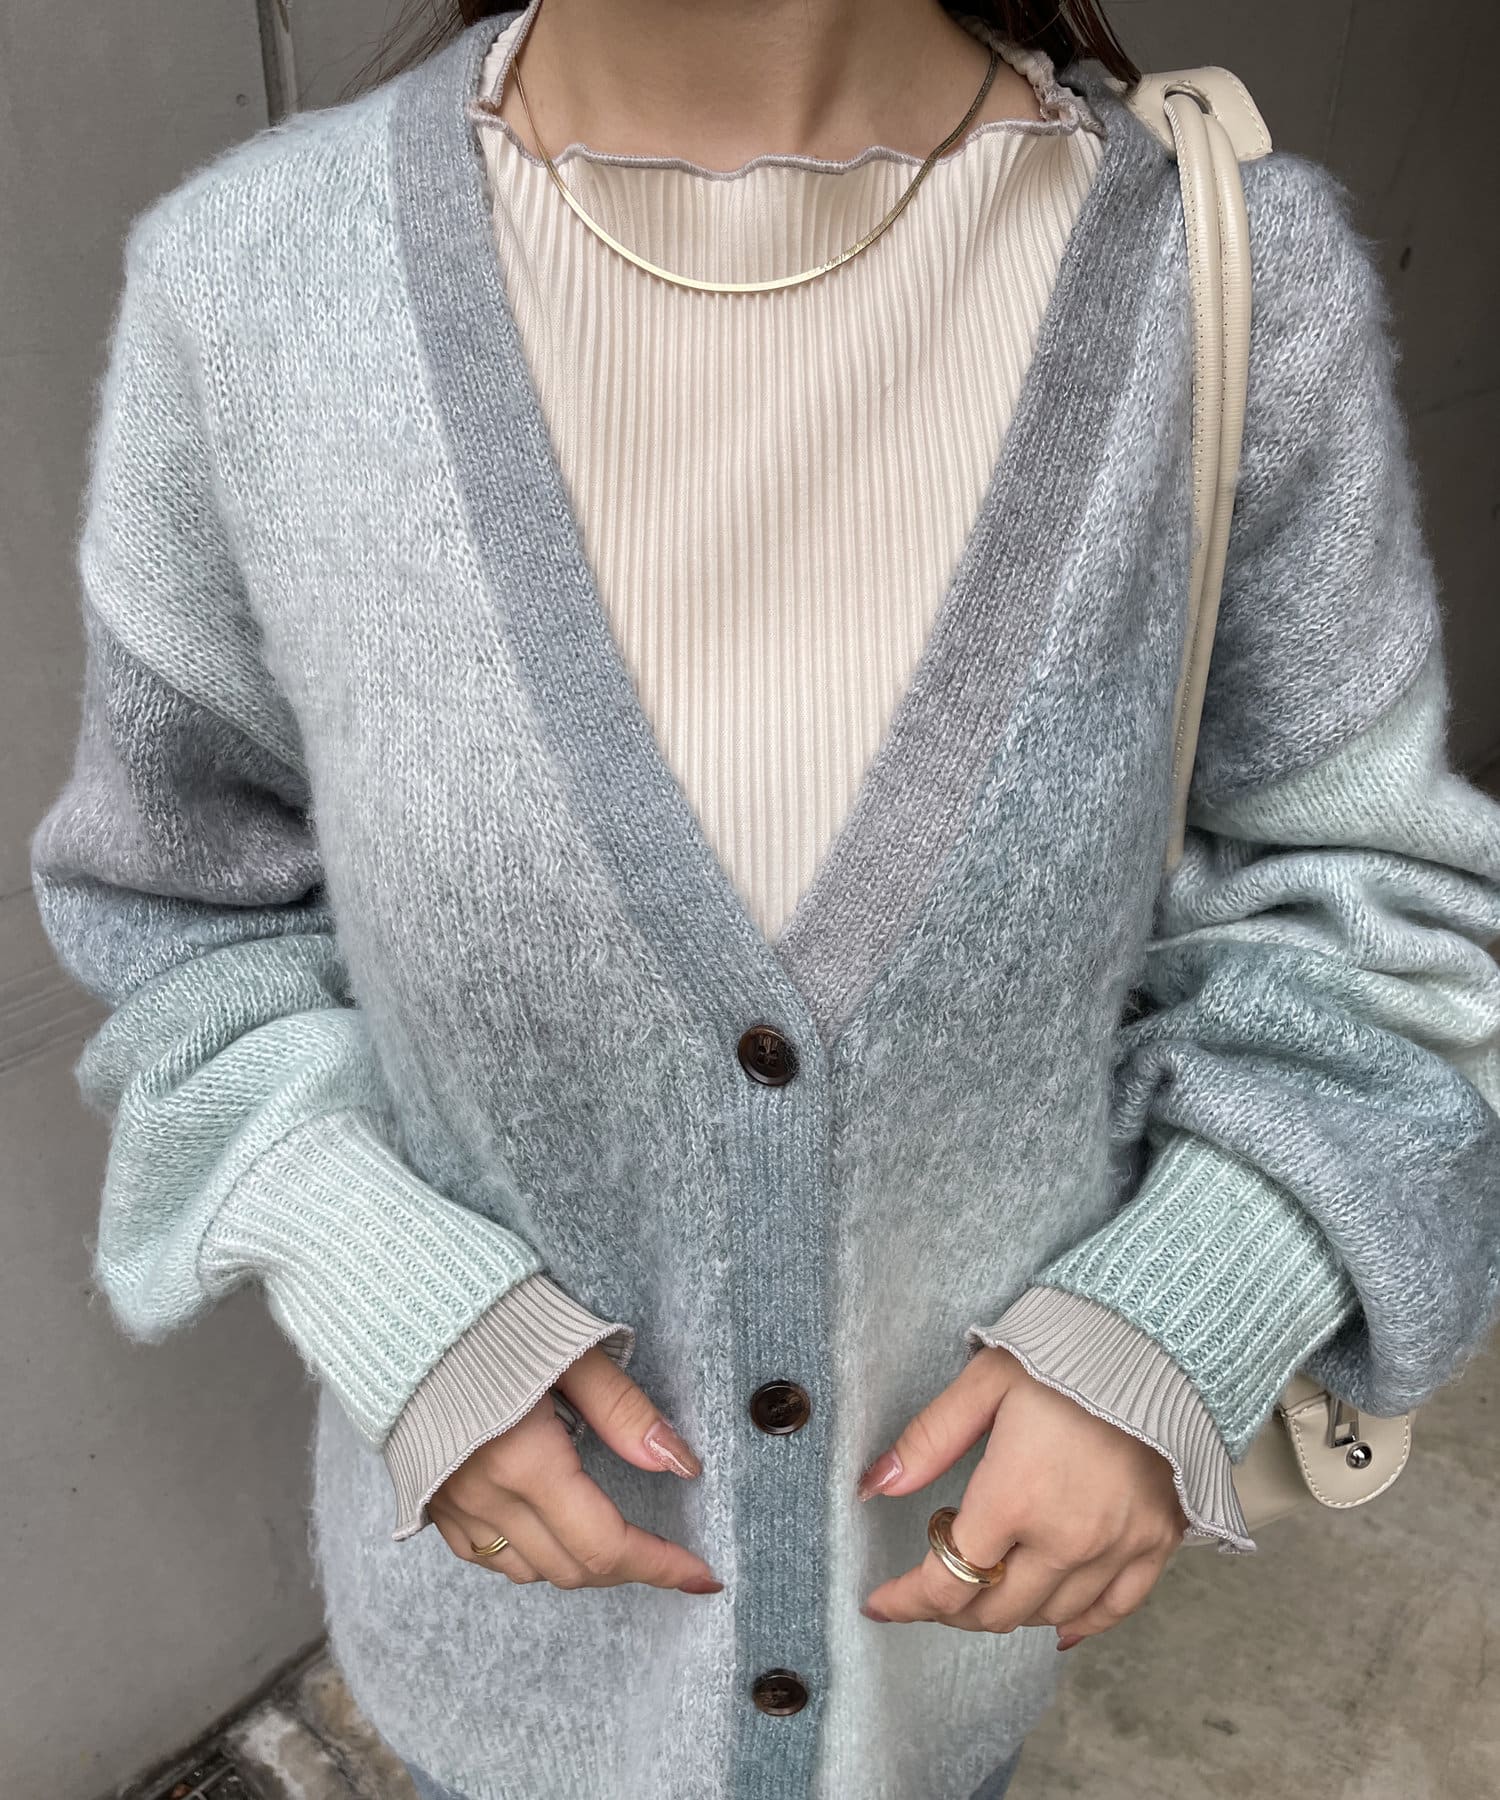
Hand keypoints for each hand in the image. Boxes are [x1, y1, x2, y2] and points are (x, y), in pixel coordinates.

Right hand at [428, 1345, 722, 1595]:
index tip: (703, 1576)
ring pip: (531, 1571)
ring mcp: (453, 1507)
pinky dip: (531, 1557)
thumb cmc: (494, 1323)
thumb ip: (626, 1413)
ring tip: (617, 1539)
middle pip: (573, 1568)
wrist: (406, 1311)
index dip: (661, 1566)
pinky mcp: (432, 1503)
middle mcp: (487, 1498)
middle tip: (670, 1552)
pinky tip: (554, 1530)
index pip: (606, 1544)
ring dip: (581, 1565)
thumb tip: (681, 1464)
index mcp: (526, 1462)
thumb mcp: (574, 1355)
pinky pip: (488, 1557)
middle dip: (630, 1568)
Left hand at [857, 1346, 1188, 1646]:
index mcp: (1015, 1498)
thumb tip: (875, 1487)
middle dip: (952, 1608)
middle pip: (995, 1609)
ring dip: (1007, 1610)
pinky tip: (1056, 1624)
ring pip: (1049, 1614)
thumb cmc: (1065, 1354)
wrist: (1158, 1343)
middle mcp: (1066, 1537)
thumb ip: (929, 1439)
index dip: (907, 1601)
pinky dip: (1080, 1623)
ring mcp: (1116, 1546)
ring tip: (984, 1587)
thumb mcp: (984, 1382)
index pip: (947, 1580)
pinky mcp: (1157, 1541)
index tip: (880, 1602)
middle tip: (931, 1590)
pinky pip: (1115, 1609)